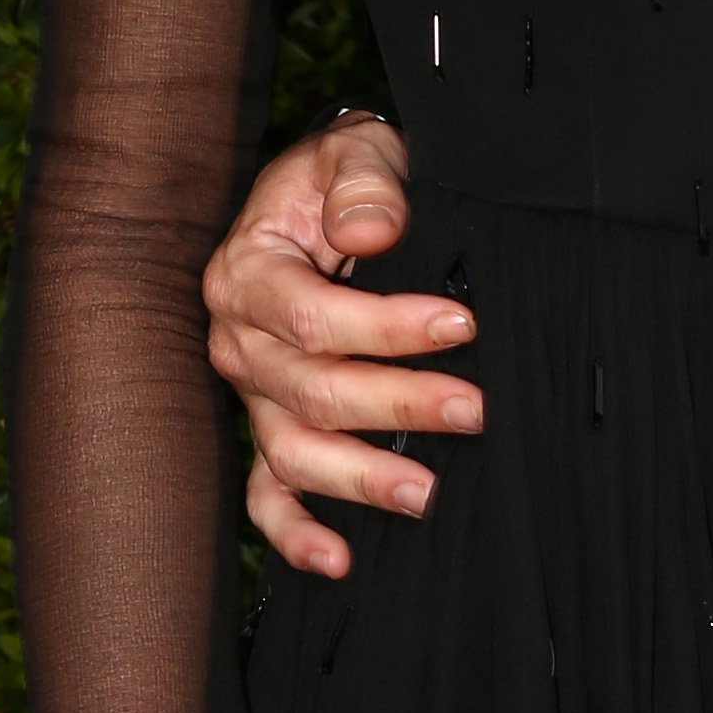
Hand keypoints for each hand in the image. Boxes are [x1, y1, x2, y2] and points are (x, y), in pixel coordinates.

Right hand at [204, 110, 477, 580]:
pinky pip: (269, 494)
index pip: (311, 317)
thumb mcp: (355, 152)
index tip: (462, 324)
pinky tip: (339, 560)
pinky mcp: (270, 430)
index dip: (387, 328)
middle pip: (310, 391)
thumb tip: (369, 234)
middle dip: (397, 405)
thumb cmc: (346, 180)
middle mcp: (239, 340)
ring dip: (359, 479)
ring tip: (427, 494)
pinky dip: (296, 532)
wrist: (329, 197)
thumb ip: (365, 182)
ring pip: (293, 451)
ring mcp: (253, 395)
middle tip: (473, 408)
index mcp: (248, 272)